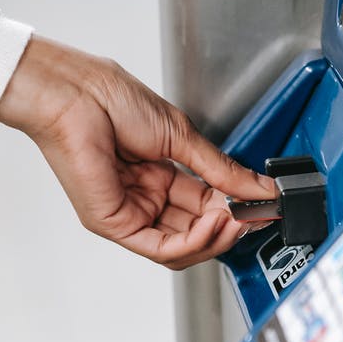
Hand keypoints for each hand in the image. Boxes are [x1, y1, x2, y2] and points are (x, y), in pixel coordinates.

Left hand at [0, 36, 279, 269]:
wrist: (76, 94)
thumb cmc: (110, 100)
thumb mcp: (181, 136)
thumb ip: (221, 170)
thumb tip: (260, 187)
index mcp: (158, 175)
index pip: (204, 205)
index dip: (236, 208)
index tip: (265, 205)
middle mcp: (143, 197)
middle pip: (196, 231)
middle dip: (230, 226)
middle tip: (256, 215)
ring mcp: (127, 212)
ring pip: (181, 247)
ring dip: (216, 237)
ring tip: (238, 218)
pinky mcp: (113, 224)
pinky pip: (161, 247)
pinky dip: (193, 241)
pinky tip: (214, 223)